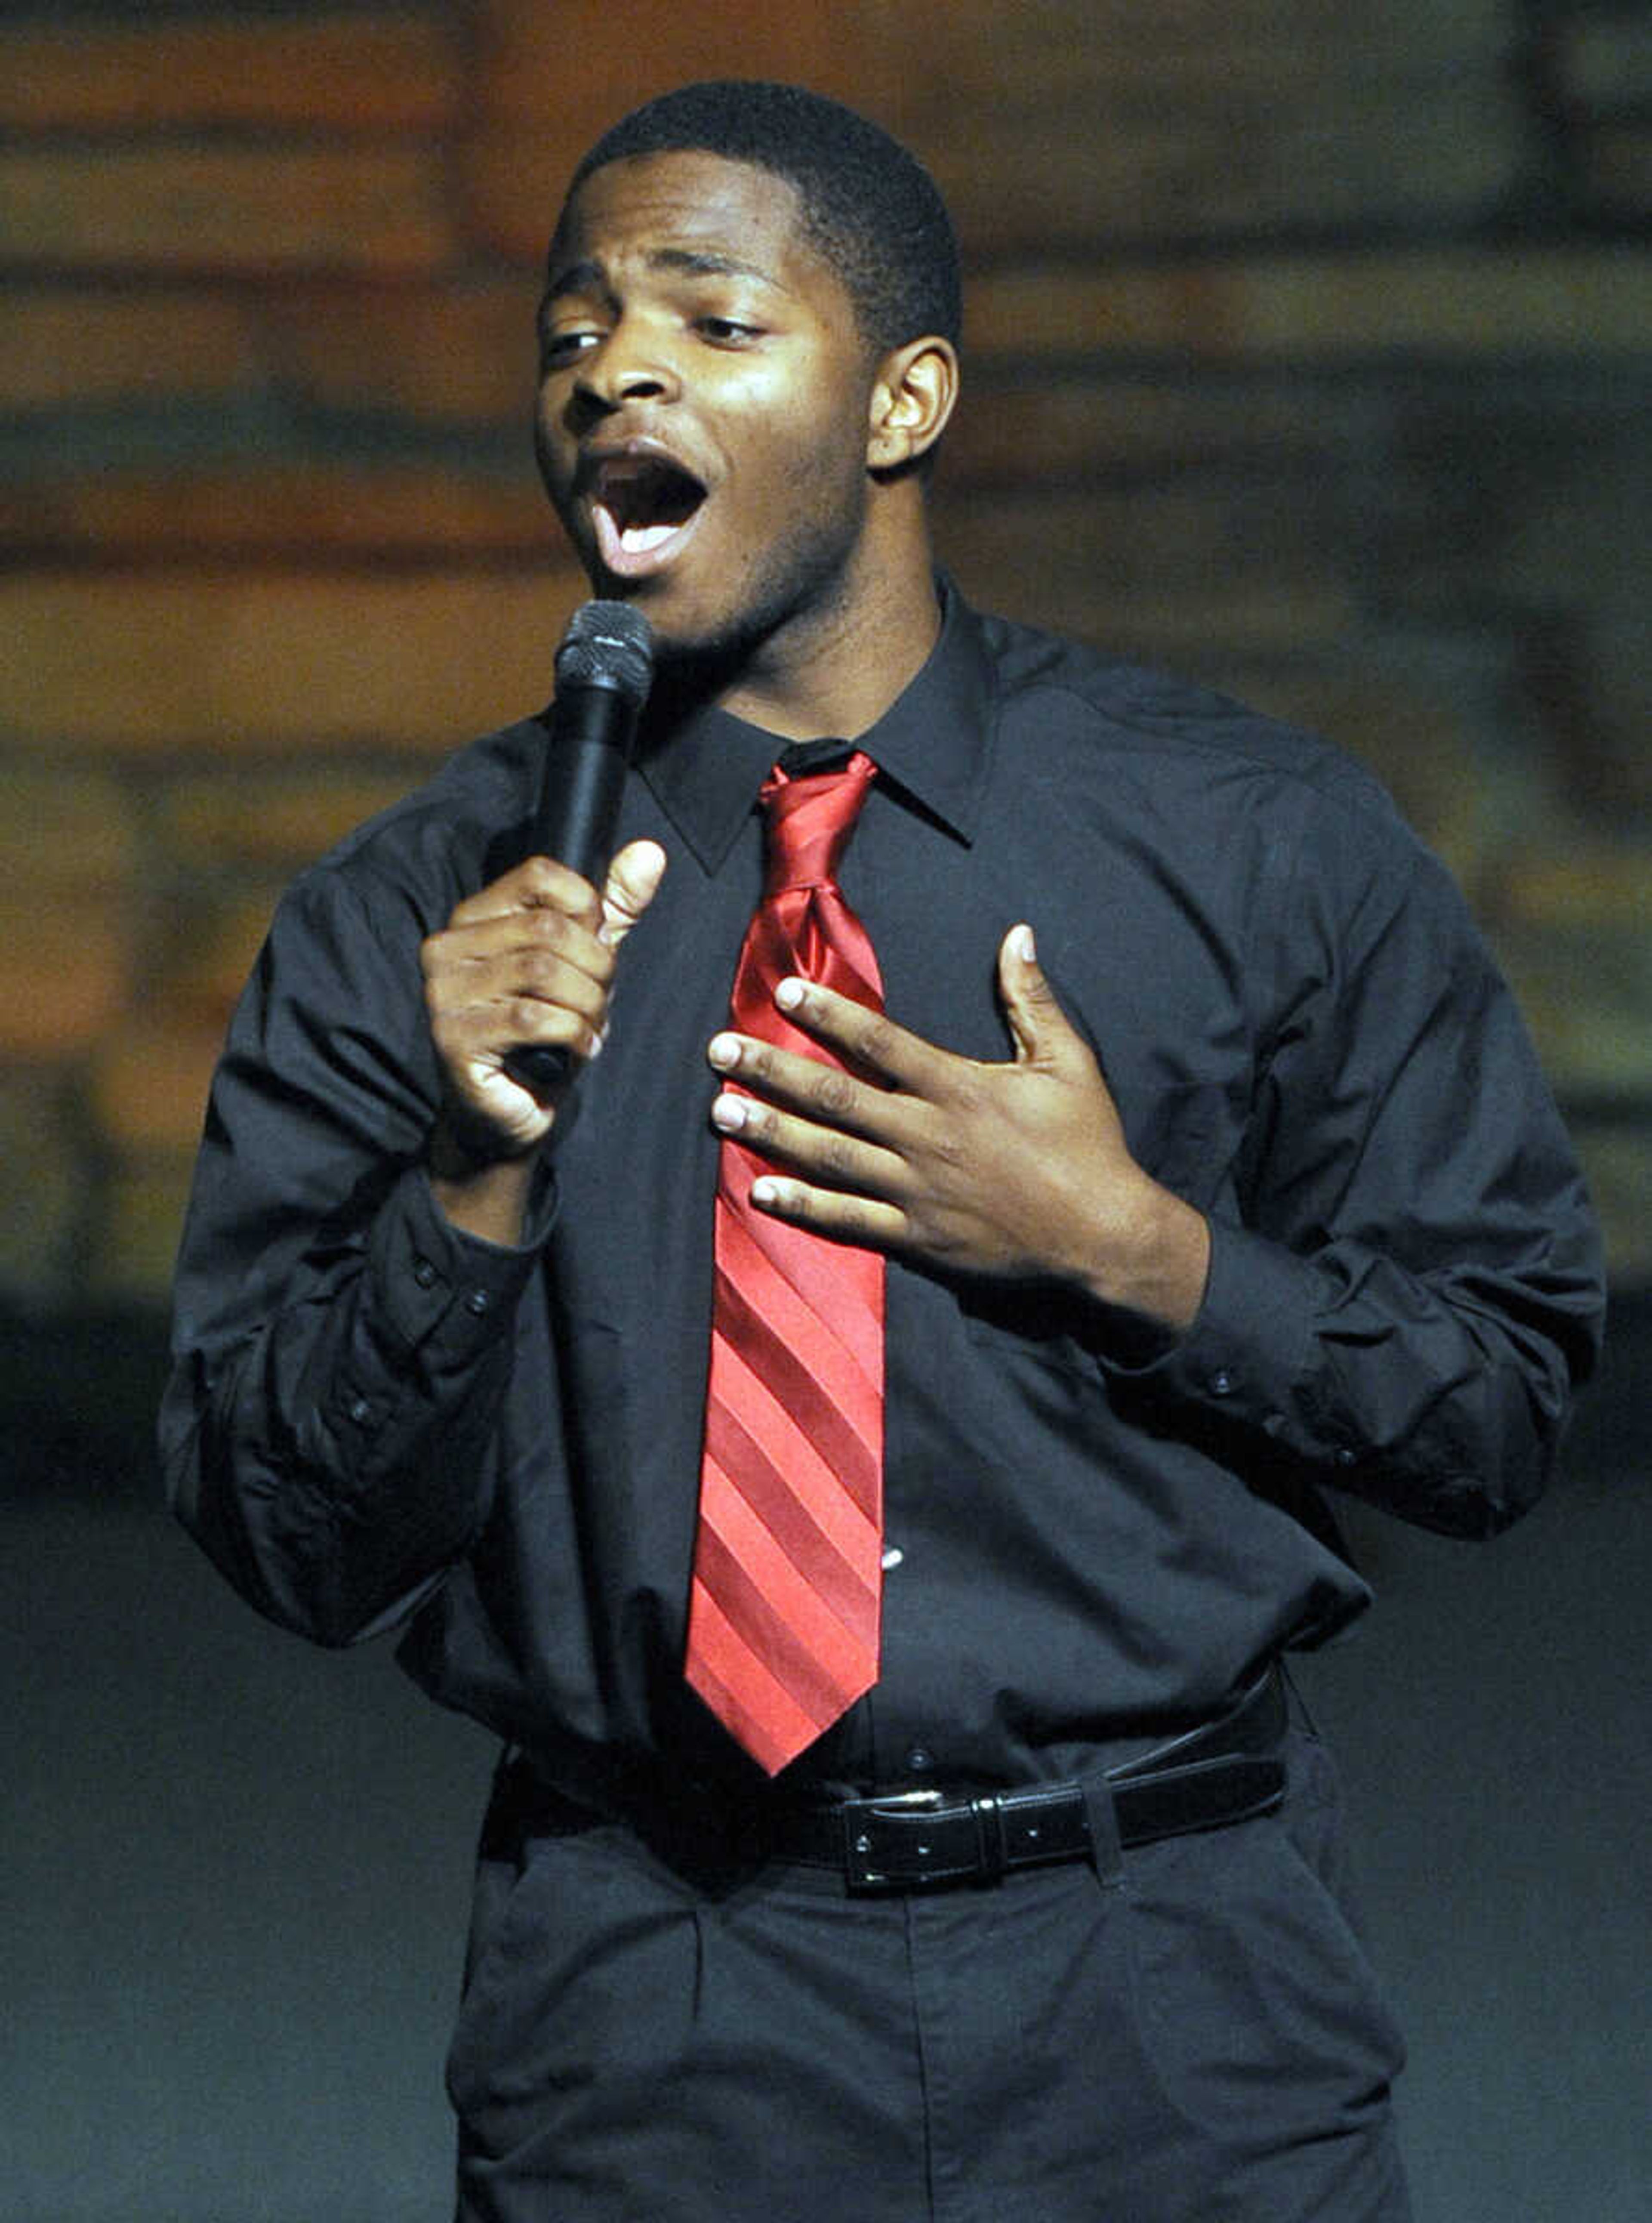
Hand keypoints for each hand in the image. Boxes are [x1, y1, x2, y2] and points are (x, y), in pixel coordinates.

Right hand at [422, 839, 665, 1160]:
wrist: (512, 1114)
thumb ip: (615, 909)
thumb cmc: (545, 1036)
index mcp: (473, 917)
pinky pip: (532, 1018)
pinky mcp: (452, 1037)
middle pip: (547, 927)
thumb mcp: (586, 963)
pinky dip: (572, 1033)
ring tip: (589, 1027)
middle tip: (601, 1000)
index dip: (588, 910)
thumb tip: (650, 852)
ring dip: (587, 1004)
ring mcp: (443, 993)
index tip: (598, 947)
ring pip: (542, 972)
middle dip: (596, 966)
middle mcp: (446, 947)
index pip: (539, 876)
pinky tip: (579, 1049)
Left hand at [706, 924, 1209, 1331]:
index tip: (781, 991)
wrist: (1103, 1236)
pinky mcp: (919, 1237)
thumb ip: (1032, 1000)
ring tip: (721, 1111)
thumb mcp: (1070, 1063)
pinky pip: (850, 1220)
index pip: (879, 1042)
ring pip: (830, 1156)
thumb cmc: (1088, 1144)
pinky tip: (761, 1190)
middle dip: (773, 1070)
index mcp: (959, 1088)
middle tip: (719, 1050)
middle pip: (836, 1096)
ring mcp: (918, 1190)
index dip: (827, 1014)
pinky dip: (804, 1206)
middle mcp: (928, 1135)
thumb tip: (1017, 935)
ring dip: (771, 1132)